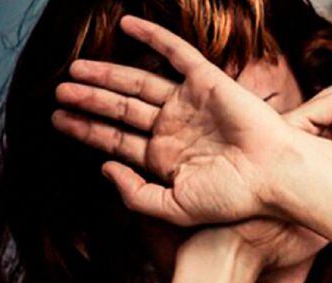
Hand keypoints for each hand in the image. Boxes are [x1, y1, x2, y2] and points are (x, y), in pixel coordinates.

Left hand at [52, 15, 302, 226]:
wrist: (274, 175)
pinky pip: (174, 52)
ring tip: (73, 70)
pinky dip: (151, 36)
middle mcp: (175, 128)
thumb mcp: (175, 208)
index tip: (57, 120)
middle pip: (122, 109)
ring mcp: (190, 103)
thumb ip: (135, 195)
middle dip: (89, 100)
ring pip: (138, 82)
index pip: (117, 139)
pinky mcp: (207, 81)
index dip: (87, 129)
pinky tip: (126, 26)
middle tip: (59, 91)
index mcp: (167, 158)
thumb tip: (103, 169)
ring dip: (106, 75)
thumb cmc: (234, 197)